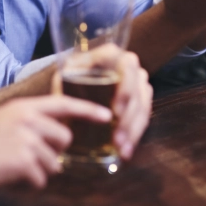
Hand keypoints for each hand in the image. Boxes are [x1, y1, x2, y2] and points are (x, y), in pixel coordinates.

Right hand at [0, 96, 111, 188]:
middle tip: (27, 158)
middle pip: (64, 139)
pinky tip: (5, 176)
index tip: (107, 116)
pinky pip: (40, 179)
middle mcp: (28, 119)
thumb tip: (50, 142)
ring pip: (52, 163)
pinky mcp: (23, 161)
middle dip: (53, 153)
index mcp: (22, 107)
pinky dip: (26, 183)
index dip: (88, 110)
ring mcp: (27, 140)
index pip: (64, 103)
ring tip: (8, 167)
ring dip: (35, 171)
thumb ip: (26, 125)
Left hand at [55, 44, 151, 159]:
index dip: (125, 89)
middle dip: (129, 118)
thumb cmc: (68, 80)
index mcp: (111, 55)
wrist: (75, 85)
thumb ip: (64, 84)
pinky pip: (144, 116)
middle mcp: (128, 65)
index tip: (116, 111)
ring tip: (121, 149)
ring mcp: (137, 81)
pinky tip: (126, 151)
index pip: (126, 67)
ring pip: (143, 106)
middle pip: (137, 90)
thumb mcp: (63, 78)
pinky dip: (135, 135)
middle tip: (117, 138)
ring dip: (133, 130)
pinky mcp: (141, 98)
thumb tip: (62, 104)